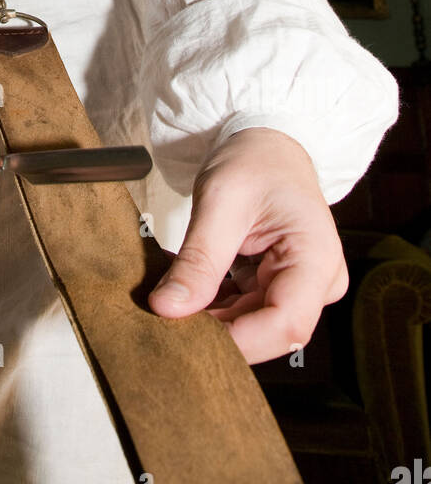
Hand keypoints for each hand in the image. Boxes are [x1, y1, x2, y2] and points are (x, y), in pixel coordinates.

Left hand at [146, 127, 348, 363]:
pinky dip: (211, 303)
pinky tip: (184, 286)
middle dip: (216, 330)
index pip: (284, 323)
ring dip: (209, 317)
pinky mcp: (280, 286)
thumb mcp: (220, 203)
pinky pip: (245, 310)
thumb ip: (197, 260)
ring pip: (252, 325)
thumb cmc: (254, 161)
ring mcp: (301, 287)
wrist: (265, 143)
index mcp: (316, 257)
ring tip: (170, 292)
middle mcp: (318, 281)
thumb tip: (167, 309)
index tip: (185, 335)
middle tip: (165, 316)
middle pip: (268, 331)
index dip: (236, 339)